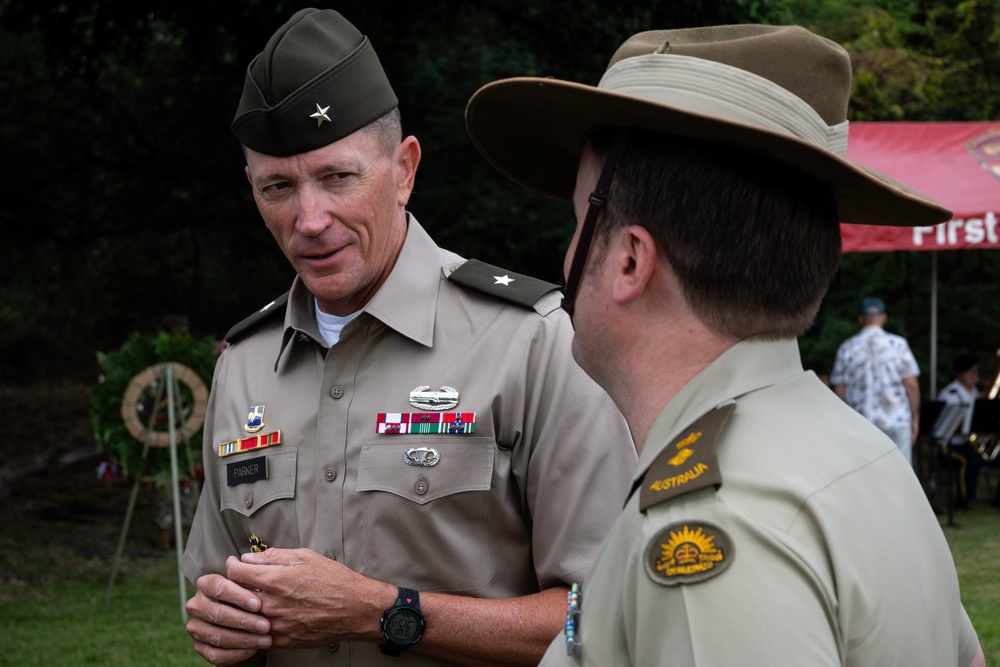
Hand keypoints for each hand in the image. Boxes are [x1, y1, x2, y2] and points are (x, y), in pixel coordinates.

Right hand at [185, 567, 271, 664]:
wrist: (251, 617)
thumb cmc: (256, 594)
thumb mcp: (259, 577)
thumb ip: (254, 567)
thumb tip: (246, 559)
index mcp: (206, 583)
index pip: (218, 587)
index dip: (237, 596)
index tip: (258, 604)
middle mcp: (197, 604)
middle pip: (218, 613)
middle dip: (244, 621)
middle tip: (266, 626)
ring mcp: (196, 627)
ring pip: (217, 636)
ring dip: (243, 639)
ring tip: (266, 640)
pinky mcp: (200, 646)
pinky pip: (214, 654)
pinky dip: (235, 654)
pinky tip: (253, 650)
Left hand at [228, 548, 394, 648]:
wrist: (356, 609)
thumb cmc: (335, 581)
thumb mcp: (306, 557)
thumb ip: (274, 556)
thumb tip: (250, 558)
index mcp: (276, 580)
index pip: (236, 573)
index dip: (232, 565)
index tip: (235, 564)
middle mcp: (272, 604)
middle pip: (235, 596)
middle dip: (235, 586)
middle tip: (242, 581)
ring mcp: (276, 625)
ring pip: (245, 617)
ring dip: (245, 607)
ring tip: (255, 598)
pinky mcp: (283, 640)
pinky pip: (258, 634)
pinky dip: (257, 624)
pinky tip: (266, 615)